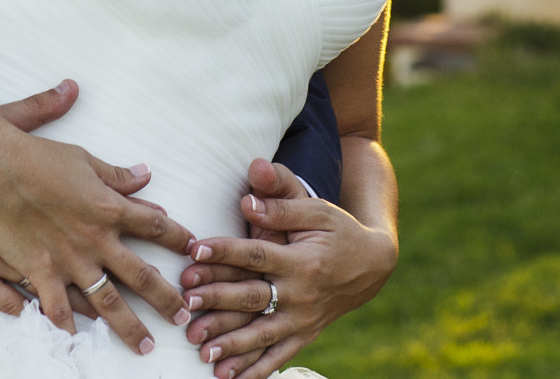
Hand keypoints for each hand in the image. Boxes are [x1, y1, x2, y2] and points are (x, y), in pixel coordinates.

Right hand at [0, 85, 193, 355]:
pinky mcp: (40, 272)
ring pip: (108, 302)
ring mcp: (69, 260)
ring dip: (129, 326)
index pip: (156, 224)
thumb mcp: (84, 160)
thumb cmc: (38, 156)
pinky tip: (77, 341)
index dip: (179, 238)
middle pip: (142, 275)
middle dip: (166, 298)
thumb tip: (145, 175)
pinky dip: (67, 327)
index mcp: (110, 207)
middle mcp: (96, 239)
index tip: (195, 249)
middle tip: (183, 317)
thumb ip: (116, 175)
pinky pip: (57, 307)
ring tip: (145, 345)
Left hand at [181, 159, 397, 378]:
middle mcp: (302, 294)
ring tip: (202, 351)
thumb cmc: (338, 231)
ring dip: (232, 345)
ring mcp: (303, 319)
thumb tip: (247, 199)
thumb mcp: (317, 211)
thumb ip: (282, 204)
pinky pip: (278, 355)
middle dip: (218, 301)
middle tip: (187, 303)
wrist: (373, 264)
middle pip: (253, 298)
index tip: (194, 250)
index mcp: (302, 260)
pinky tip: (230, 378)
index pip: (256, 256)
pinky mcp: (305, 334)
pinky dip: (256, 369)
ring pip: (262, 334)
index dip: (225, 252)